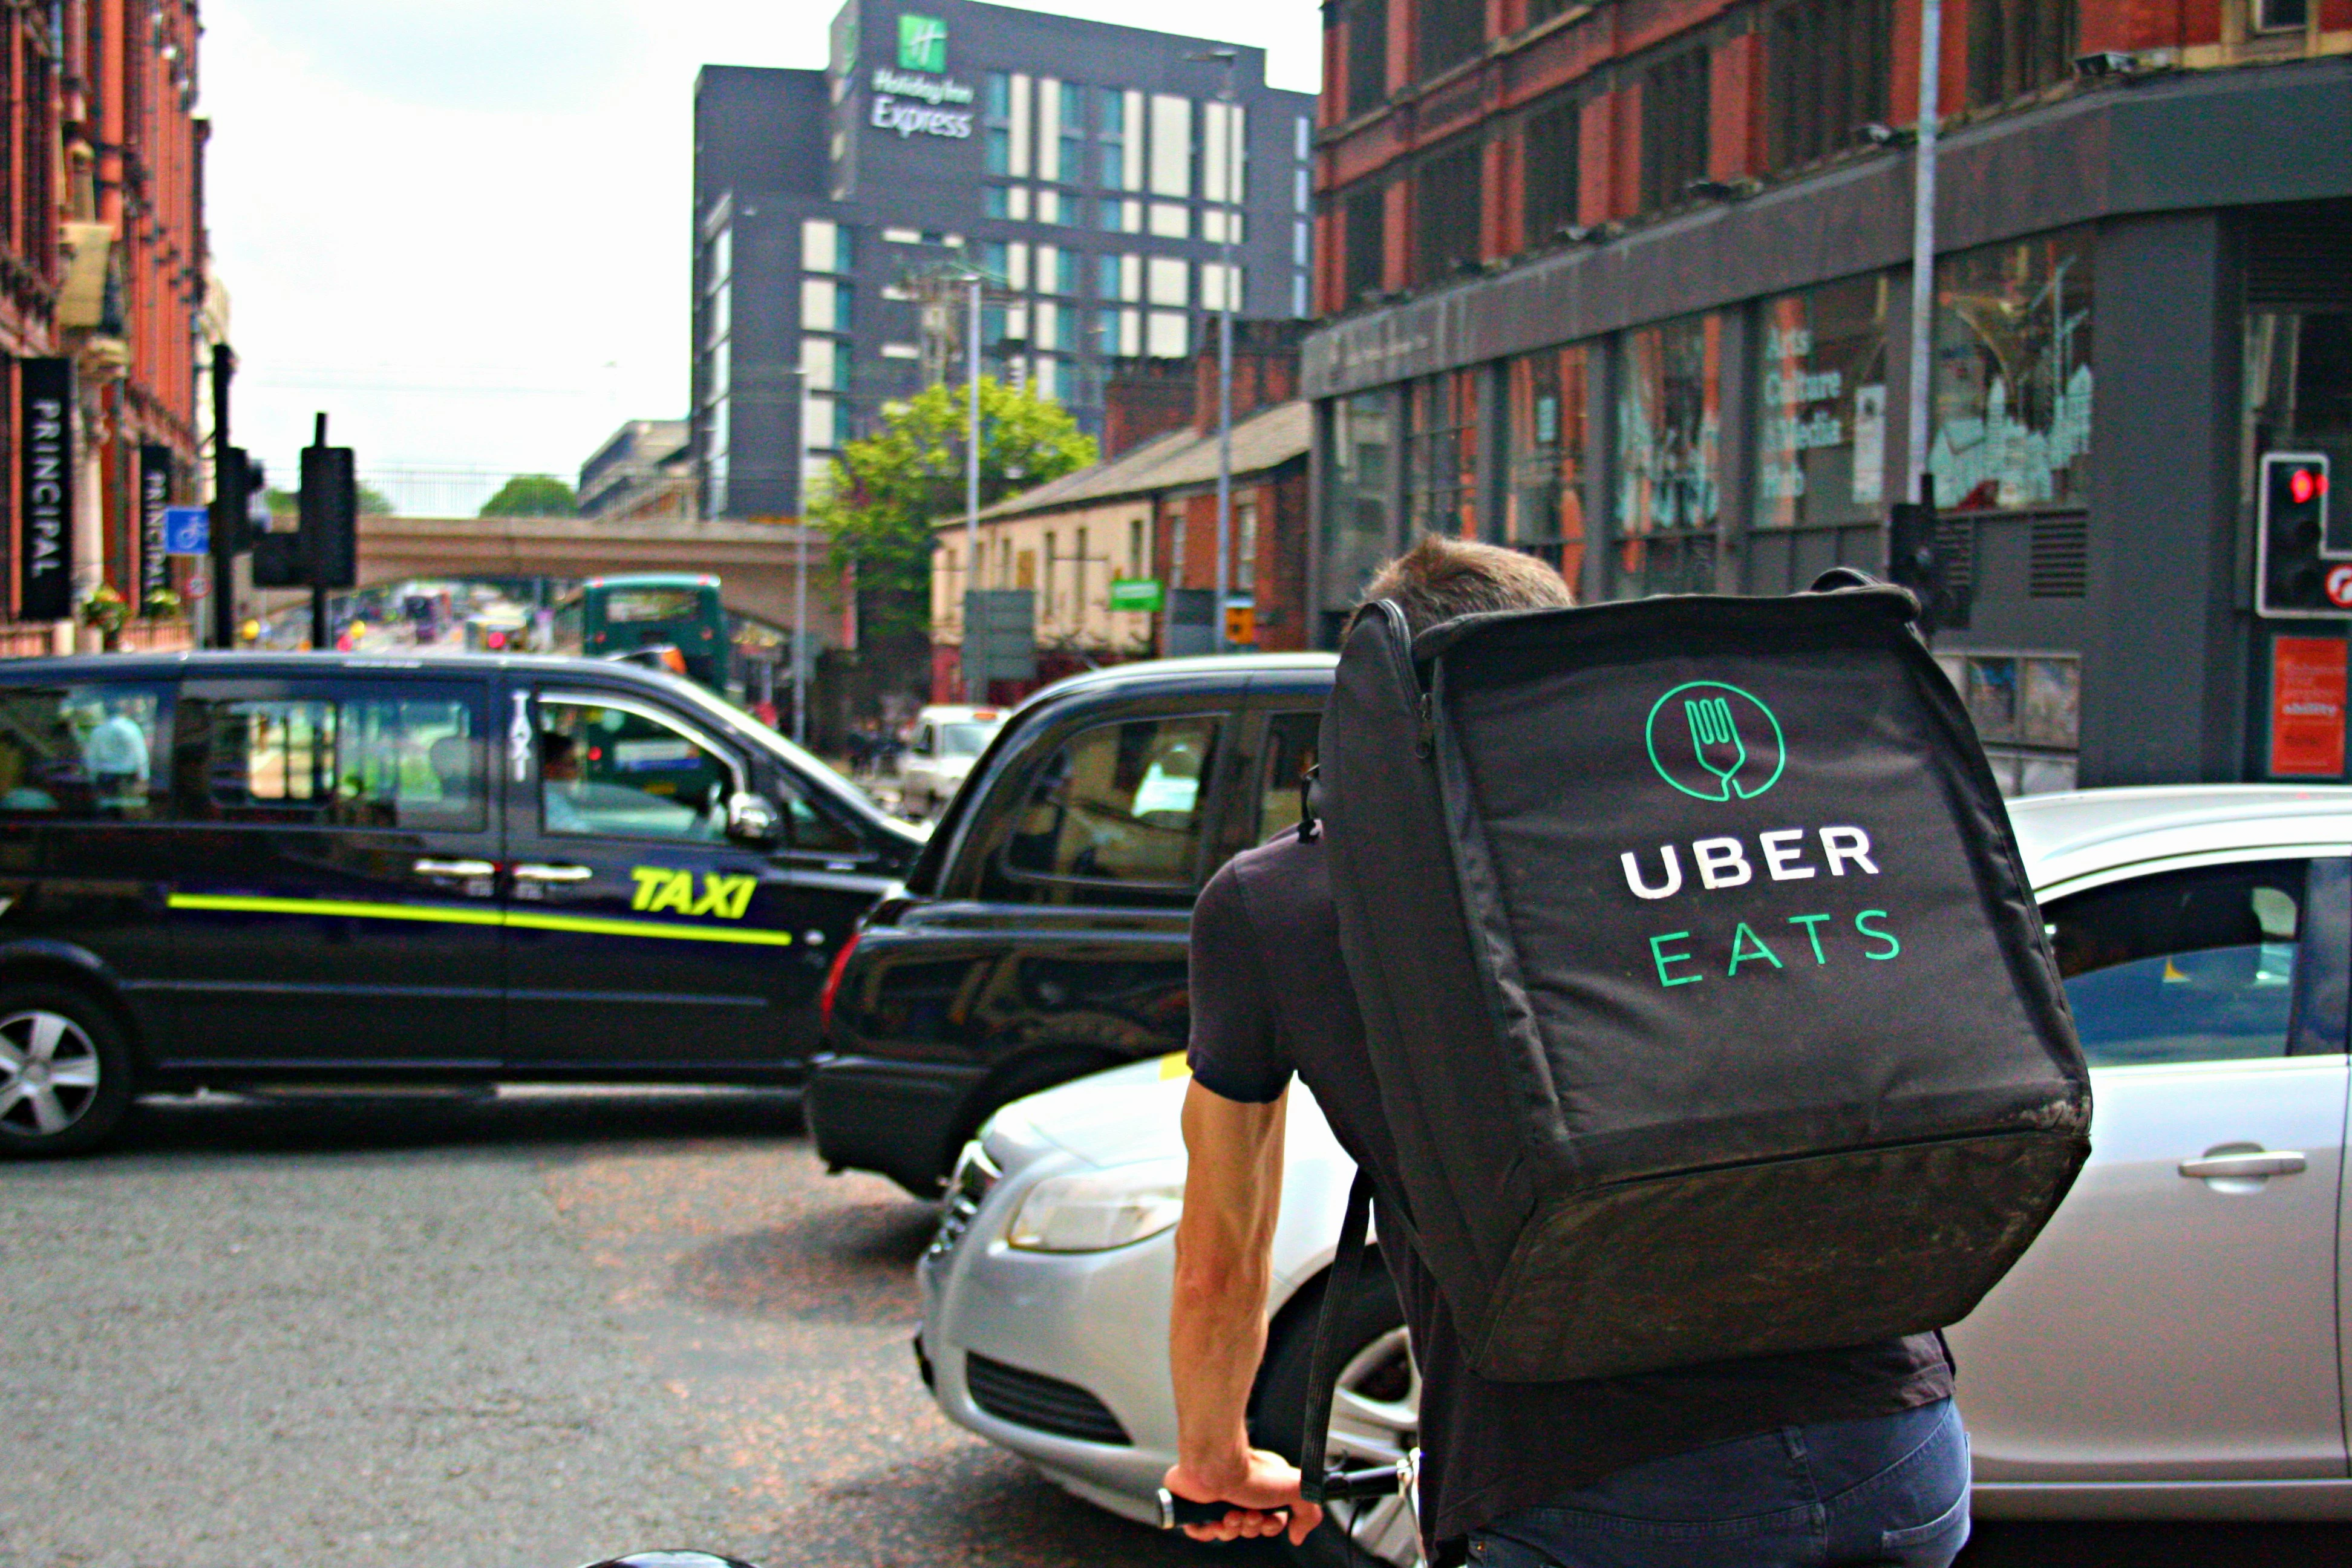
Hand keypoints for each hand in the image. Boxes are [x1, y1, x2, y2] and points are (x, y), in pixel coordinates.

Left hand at [1162, 1450, 1324, 1545]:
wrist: (1218, 1465)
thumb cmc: (1254, 1472)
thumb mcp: (1296, 1488)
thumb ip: (1309, 1513)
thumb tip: (1297, 1536)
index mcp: (1264, 1488)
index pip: (1272, 1520)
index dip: (1272, 1527)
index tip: (1270, 1520)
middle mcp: (1242, 1494)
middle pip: (1250, 1528)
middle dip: (1251, 1527)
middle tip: (1249, 1515)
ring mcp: (1218, 1500)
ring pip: (1227, 1532)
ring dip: (1232, 1529)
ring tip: (1232, 1514)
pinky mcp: (1196, 1506)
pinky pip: (1202, 1531)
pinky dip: (1208, 1531)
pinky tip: (1214, 1520)